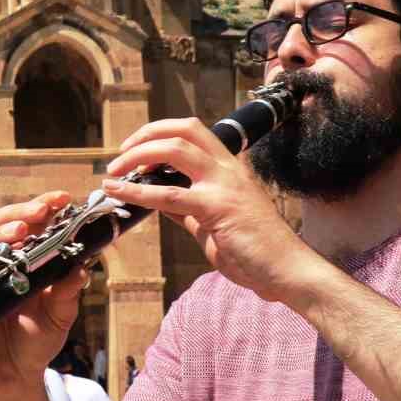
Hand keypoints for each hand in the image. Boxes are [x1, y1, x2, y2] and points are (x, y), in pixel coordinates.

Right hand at [0, 191, 87, 399]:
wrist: (13, 376)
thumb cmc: (36, 341)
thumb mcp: (60, 315)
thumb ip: (68, 291)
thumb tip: (83, 266)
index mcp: (24, 259)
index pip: (30, 224)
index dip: (43, 208)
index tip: (62, 199)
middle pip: (1, 223)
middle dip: (21, 212)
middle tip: (43, 210)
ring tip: (21, 230)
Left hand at [102, 118, 312, 302]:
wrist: (286, 270)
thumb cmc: (256, 250)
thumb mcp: (214, 222)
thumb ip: (188, 208)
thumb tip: (158, 200)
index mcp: (230, 168)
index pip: (193, 132)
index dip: (160, 132)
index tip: (135, 148)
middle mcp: (228, 169)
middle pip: (182, 130)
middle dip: (144, 136)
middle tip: (119, 155)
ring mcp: (223, 185)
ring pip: (175, 149)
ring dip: (137, 156)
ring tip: (113, 171)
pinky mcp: (217, 208)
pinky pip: (170, 194)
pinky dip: (138, 191)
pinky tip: (118, 192)